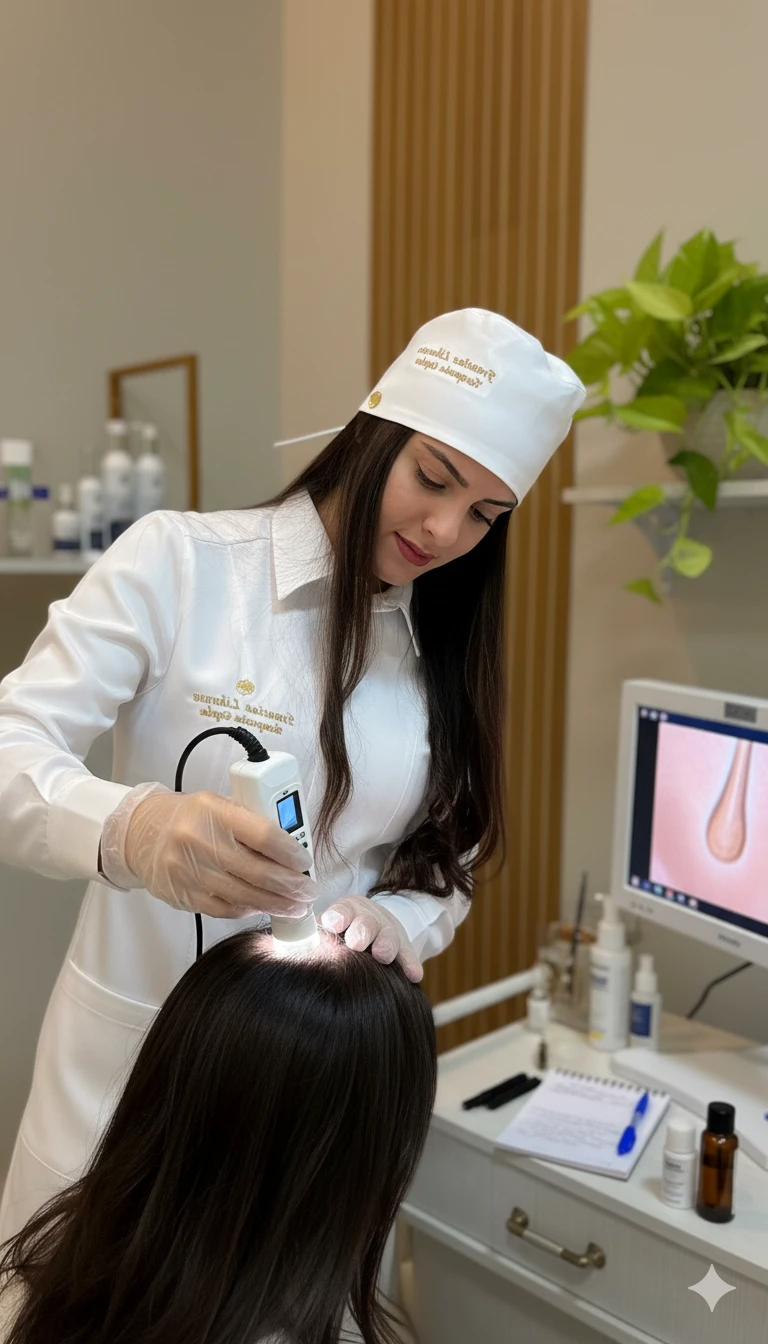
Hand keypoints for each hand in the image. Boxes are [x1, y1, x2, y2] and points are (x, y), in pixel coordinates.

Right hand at [119, 788, 318, 918]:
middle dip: (290, 885)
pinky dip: (248, 910)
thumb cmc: (191, 817)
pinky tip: (263, 908)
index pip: (263, 834)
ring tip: (295, 906)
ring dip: (275, 904)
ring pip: (243, 895)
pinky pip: (224, 908)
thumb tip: (292, 847)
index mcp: (213, 811)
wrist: (142, 832)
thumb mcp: (220, 804)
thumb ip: (252, 822)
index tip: (305, 862)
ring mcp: (189, 871)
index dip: (290, 852)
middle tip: (309, 891)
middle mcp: (199, 841)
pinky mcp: (183, 895)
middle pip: (257, 871)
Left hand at [320, 896, 422, 981]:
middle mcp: (368, 919)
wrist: (370, 927)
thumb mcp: (326, 929)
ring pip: (389, 935)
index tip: (333, 923)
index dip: (339, 916)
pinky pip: (408, 954)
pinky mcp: (403, 948)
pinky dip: (410, 964)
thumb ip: (310, 938)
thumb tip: (283, 953)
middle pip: (367, 922)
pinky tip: (414, 974)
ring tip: (382, 956)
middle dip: (362, 930)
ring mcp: (387, 932)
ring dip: (386, 945)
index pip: (343, 909)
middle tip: (356, 942)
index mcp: (346, 911)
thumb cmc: (339, 933)